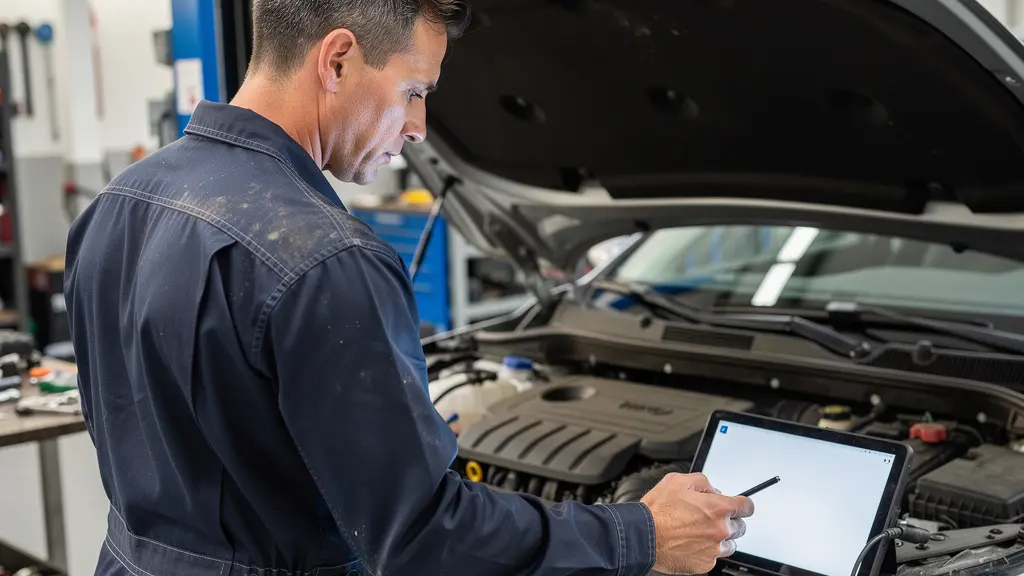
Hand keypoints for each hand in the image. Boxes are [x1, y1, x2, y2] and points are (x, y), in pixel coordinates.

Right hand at [640, 473, 754, 574]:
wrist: (642, 536)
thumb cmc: (657, 510)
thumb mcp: (678, 481)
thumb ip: (702, 482)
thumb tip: (713, 490)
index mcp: (718, 508)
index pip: (747, 507)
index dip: (743, 505)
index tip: (740, 507)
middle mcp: (720, 530)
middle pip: (740, 527)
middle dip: (728, 522)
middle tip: (708, 519)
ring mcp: (714, 549)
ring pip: (729, 544)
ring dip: (719, 539)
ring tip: (698, 533)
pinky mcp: (705, 564)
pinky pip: (713, 557)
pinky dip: (706, 551)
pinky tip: (691, 544)